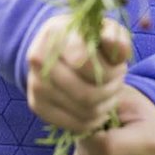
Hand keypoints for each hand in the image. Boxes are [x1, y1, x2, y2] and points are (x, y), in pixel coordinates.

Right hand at [26, 15, 131, 134]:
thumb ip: (116, 38)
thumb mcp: (106, 30)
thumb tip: (114, 47)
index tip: (119, 66)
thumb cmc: (88, 38)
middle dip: (111, 91)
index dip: (110, 71)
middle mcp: (39, 61)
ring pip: (84, 112)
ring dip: (106, 105)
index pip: (85, 64)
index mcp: (54, 36)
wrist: (58, 48)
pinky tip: (99, 105)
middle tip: (118, 83)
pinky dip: (95, 120)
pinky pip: (76, 125)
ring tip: (110, 92)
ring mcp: (35, 85)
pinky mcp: (37, 106)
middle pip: (87, 94)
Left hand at [73, 85, 154, 154]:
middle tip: (89, 136)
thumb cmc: (134, 111)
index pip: (105, 148)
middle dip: (82, 148)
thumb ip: (100, 108)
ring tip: (93, 148)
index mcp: (149, 140)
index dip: (86, 136)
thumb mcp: (122, 98)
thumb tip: (76, 124)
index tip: (87, 125)